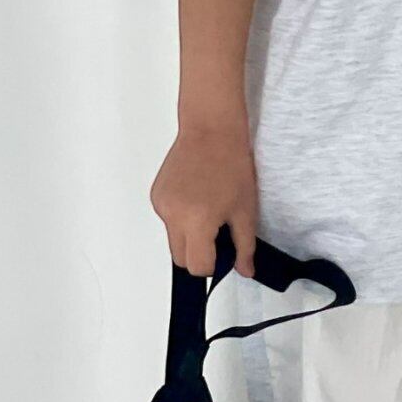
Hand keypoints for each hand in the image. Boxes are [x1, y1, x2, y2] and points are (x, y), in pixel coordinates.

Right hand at [150, 118, 258, 277]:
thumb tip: (246, 271)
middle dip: (199, 254)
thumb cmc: (231, 165)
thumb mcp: (246, 210)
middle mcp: (172, 216)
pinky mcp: (155, 196)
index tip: (223, 254)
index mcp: (196, 221)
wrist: (211, 130)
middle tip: (218, 233)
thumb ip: (244, 246)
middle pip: (180, 258)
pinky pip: (167, 221)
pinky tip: (196, 199)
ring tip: (207, 210)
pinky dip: (181, 219)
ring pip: (173, 240)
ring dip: (189, 236)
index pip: (197, 266)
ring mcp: (160, 205)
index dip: (213, 265)